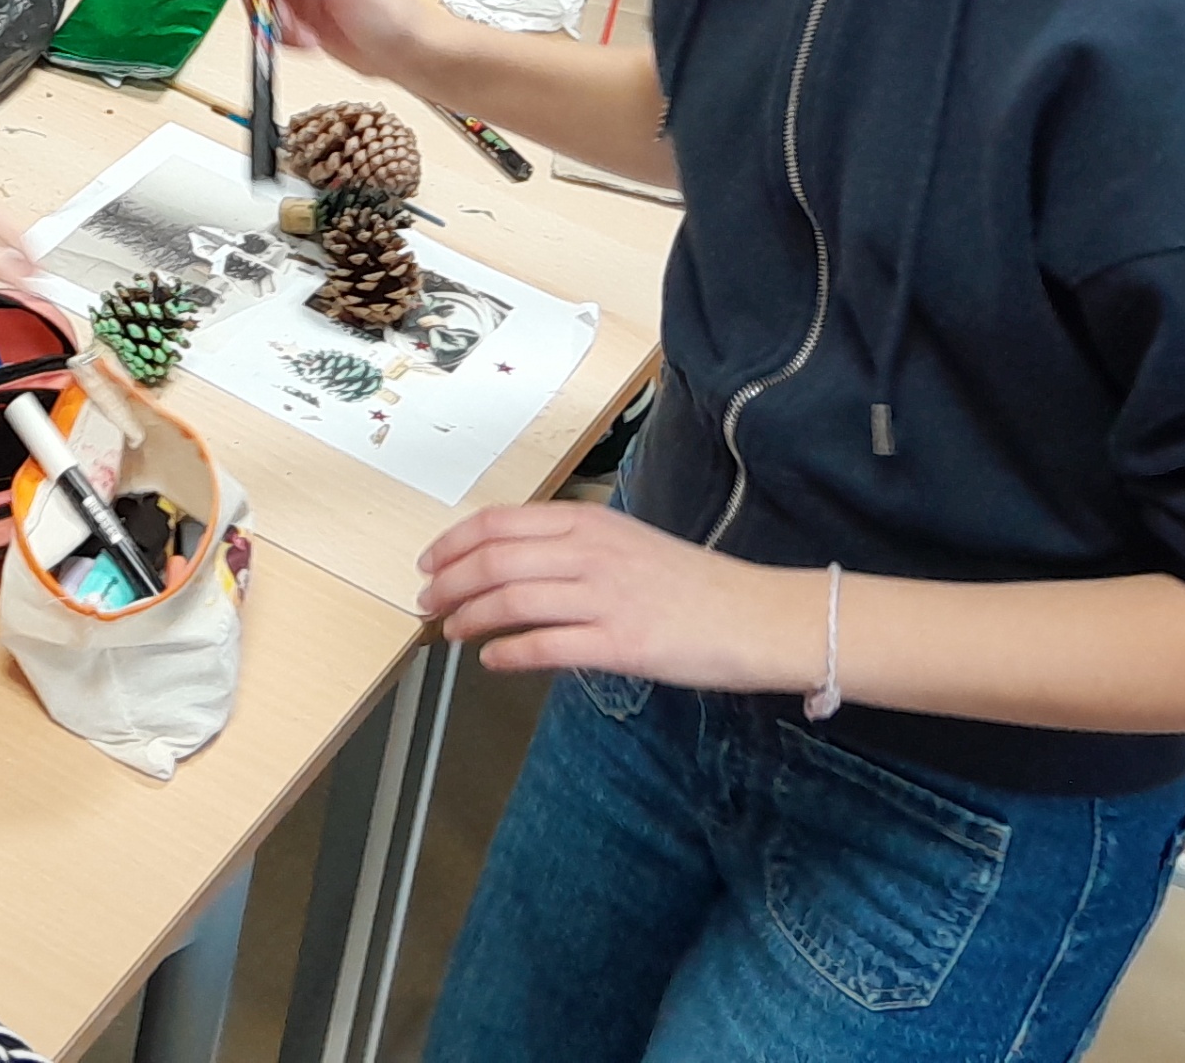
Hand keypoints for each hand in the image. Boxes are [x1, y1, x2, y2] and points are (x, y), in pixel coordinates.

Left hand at [418, 501, 814, 688]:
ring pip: (512, 601)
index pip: (498, 523)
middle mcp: (590, 552)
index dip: (453, 544)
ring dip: (469, 617)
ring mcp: (605, 597)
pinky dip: (509, 654)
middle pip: (494, 561)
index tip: (429, 564)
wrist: (758, 616)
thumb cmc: (691, 584)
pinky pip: (548, 646)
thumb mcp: (625, 543)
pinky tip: (492, 662)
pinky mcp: (622, 643)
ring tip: (450, 632)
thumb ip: (570, 548)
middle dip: (449, 583)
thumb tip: (511, 565)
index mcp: (588, 522)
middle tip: (427, 604)